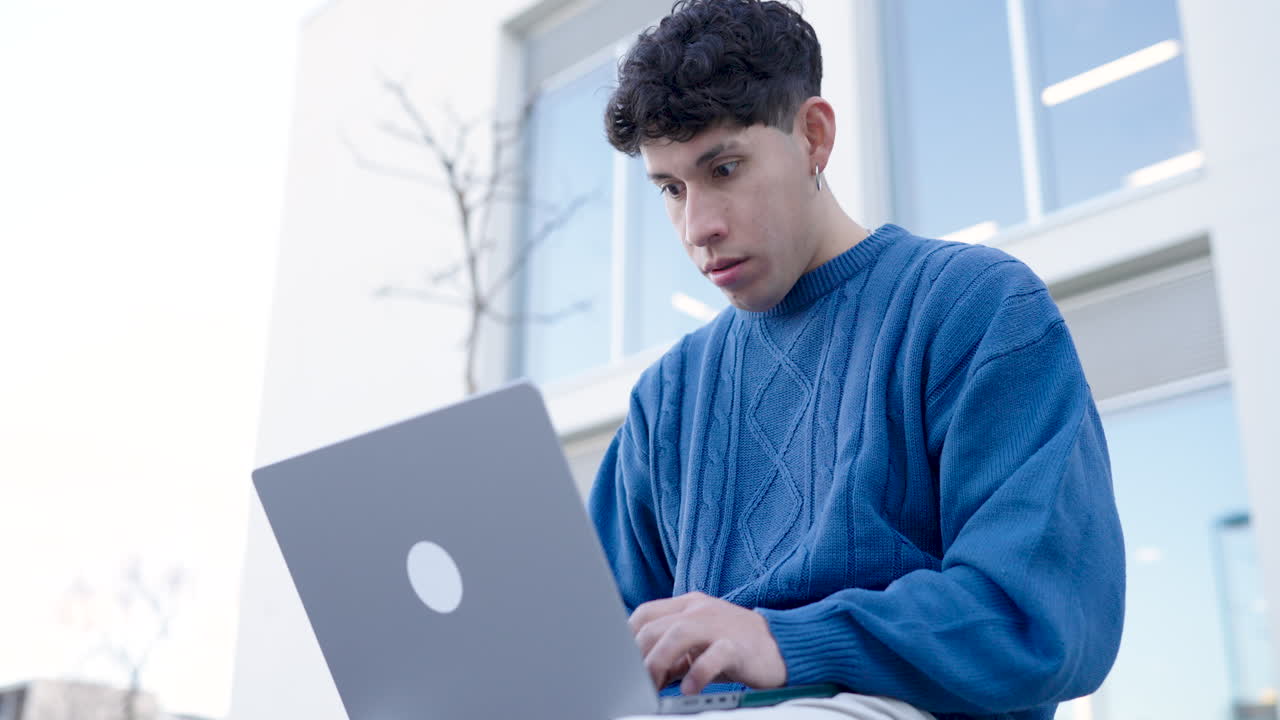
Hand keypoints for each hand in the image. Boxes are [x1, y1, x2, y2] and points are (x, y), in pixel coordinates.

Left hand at [629, 591, 787, 694]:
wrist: (781, 646)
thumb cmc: (735, 646)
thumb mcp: (698, 644)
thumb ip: (672, 653)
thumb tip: (642, 673)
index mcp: (688, 606)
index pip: (645, 613)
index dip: (626, 638)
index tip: (620, 663)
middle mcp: (700, 610)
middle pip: (655, 626)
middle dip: (639, 656)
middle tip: (636, 682)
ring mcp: (719, 624)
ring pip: (678, 635)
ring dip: (658, 662)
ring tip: (653, 685)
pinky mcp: (738, 644)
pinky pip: (713, 656)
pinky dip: (697, 673)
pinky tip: (689, 689)